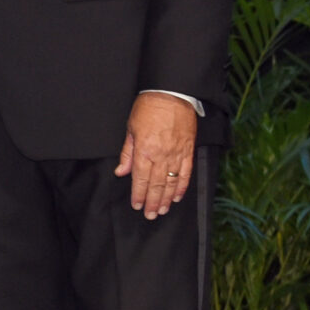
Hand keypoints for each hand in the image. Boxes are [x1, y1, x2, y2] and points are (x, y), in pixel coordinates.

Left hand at [116, 92, 197, 219]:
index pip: (140, 179)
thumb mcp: (130, 129)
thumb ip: (127, 153)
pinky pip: (186, 173)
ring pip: (171, 182)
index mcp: (144, 151)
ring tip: (162, 210)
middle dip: (152, 202)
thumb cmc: (148, 109)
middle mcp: (161, 156)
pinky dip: (182, 186)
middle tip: (150, 215)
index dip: (138, 194)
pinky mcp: (188, 150)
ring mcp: (176, 154)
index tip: (136, 205)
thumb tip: (121, 172)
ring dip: (166, 198)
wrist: (172, 94)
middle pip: (156, 184)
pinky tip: (177, 196)